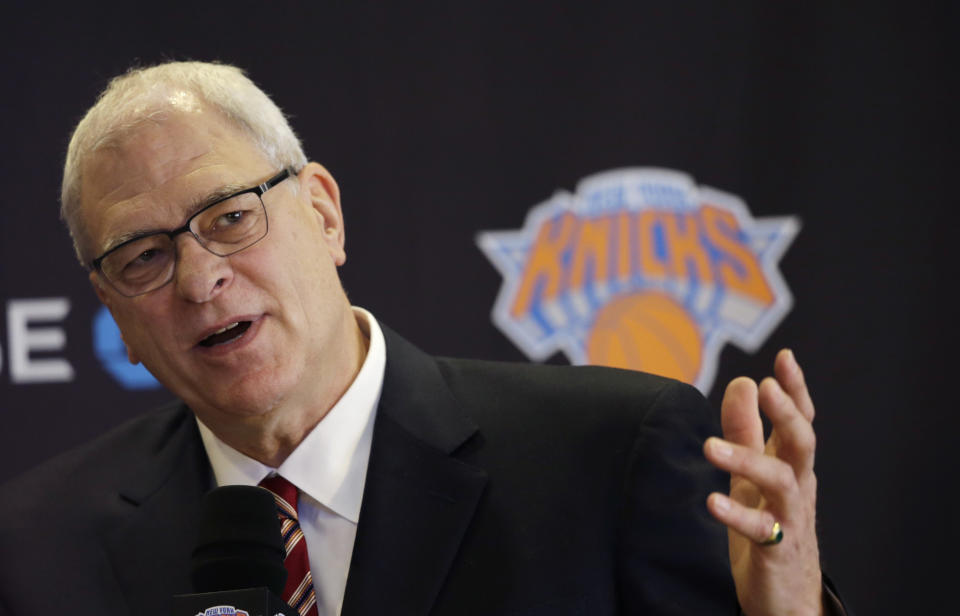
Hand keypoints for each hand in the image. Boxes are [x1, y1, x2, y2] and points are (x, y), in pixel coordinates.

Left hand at [703, 349, 822, 615]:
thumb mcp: (751, 474)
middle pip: (802, 443)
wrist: (786, 595)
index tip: (785, 357)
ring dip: (747, 460)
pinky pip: (760, 530)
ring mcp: (790, 518)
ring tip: (711, 447)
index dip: (796, 390)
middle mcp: (797, 486)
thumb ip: (746, 430)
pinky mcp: (776, 550)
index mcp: (791, 464)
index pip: (799, 421)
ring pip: (781, 481)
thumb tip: (743, 381)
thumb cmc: (768, 525)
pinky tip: (712, 502)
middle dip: (787, 413)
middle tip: (767, 387)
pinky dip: (737, 516)